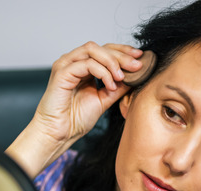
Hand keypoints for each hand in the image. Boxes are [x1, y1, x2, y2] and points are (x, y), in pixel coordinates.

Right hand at [7, 42, 144, 176]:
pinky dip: (102, 72)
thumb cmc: (75, 120)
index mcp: (83, 67)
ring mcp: (66, 65)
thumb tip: (136, 75)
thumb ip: (118, 86)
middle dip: (122, 55)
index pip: (105, 50)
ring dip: (112, 61)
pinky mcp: (62, 72)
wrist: (59, 134)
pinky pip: (87, 64)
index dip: (123, 51)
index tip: (140, 58)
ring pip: (93, 50)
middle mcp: (73, 62)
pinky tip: (110, 85)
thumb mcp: (104, 99)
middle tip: (137, 66)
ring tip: (122, 77)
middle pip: (101, 47)